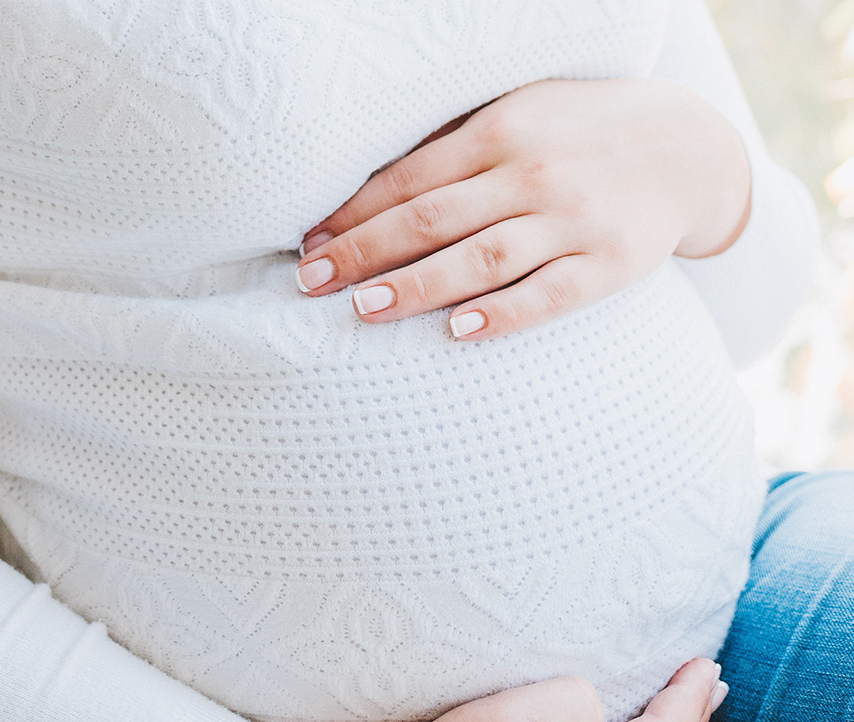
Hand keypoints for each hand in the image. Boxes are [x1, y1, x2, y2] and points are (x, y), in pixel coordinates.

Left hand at [294, 79, 751, 339]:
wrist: (688, 147)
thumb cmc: (579, 132)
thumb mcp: (520, 113)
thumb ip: (456, 147)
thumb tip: (370, 192)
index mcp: (501, 130)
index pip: (409, 179)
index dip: (353, 214)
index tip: (309, 245)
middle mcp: (532, 173)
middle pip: (431, 219)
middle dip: (363, 251)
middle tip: (311, 283)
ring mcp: (572, 219)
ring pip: (481, 258)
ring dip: (416, 285)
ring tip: (363, 308)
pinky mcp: (608, 263)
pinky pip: (549, 294)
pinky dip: (503, 314)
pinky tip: (458, 331)